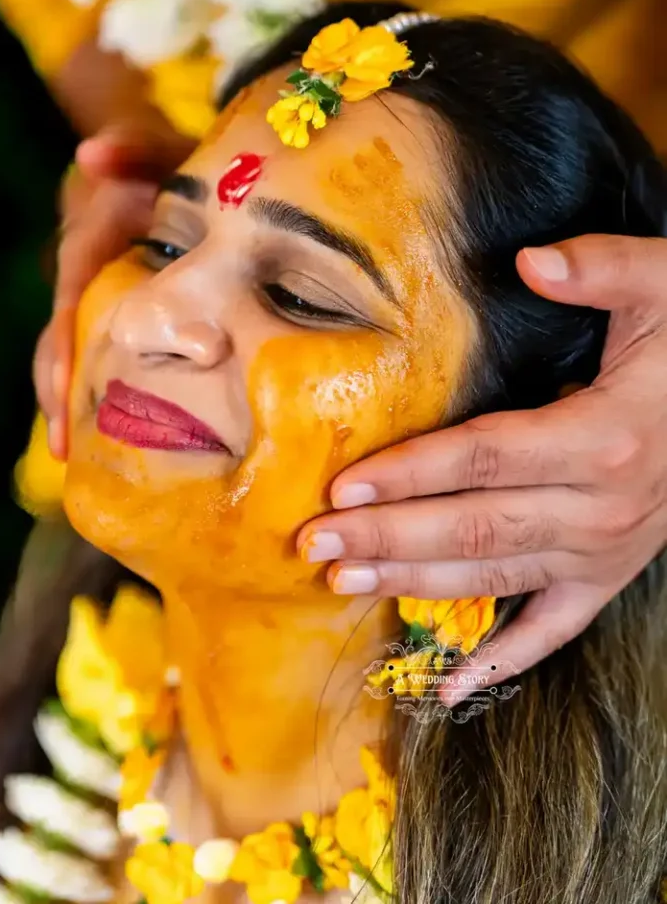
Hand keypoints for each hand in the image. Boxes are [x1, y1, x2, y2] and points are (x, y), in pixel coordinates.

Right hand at [34, 118, 192, 457]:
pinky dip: (100, 393)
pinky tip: (115, 442)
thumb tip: (89, 154)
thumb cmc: (160, 159)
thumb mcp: (154, 148)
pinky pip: (98, 357)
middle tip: (64, 448)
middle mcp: (79, 276)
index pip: (70, 301)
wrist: (151, 161)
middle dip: (57, 392)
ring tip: (80, 460)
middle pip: (58, 338)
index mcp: (86, 244)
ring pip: (71, 354)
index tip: (63, 391)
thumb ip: (130, 146)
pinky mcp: (111, 314)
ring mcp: (91, 298)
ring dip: (71, 403)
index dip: (65, 346)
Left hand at [296, 235, 666, 701]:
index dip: (413, 471)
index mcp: (604, 437)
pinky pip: (554, 629)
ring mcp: (608, 550)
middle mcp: (602, 506)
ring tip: (343, 581)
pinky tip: (446, 688)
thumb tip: (530, 259)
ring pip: (497, 575)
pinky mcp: (612, 573)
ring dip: (416, 584)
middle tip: (314, 541)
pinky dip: (502, 662)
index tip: (344, 482)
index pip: (486, 457)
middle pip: (476, 526)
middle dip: (389, 537)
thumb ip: (599, 268)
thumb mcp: (664, 285)